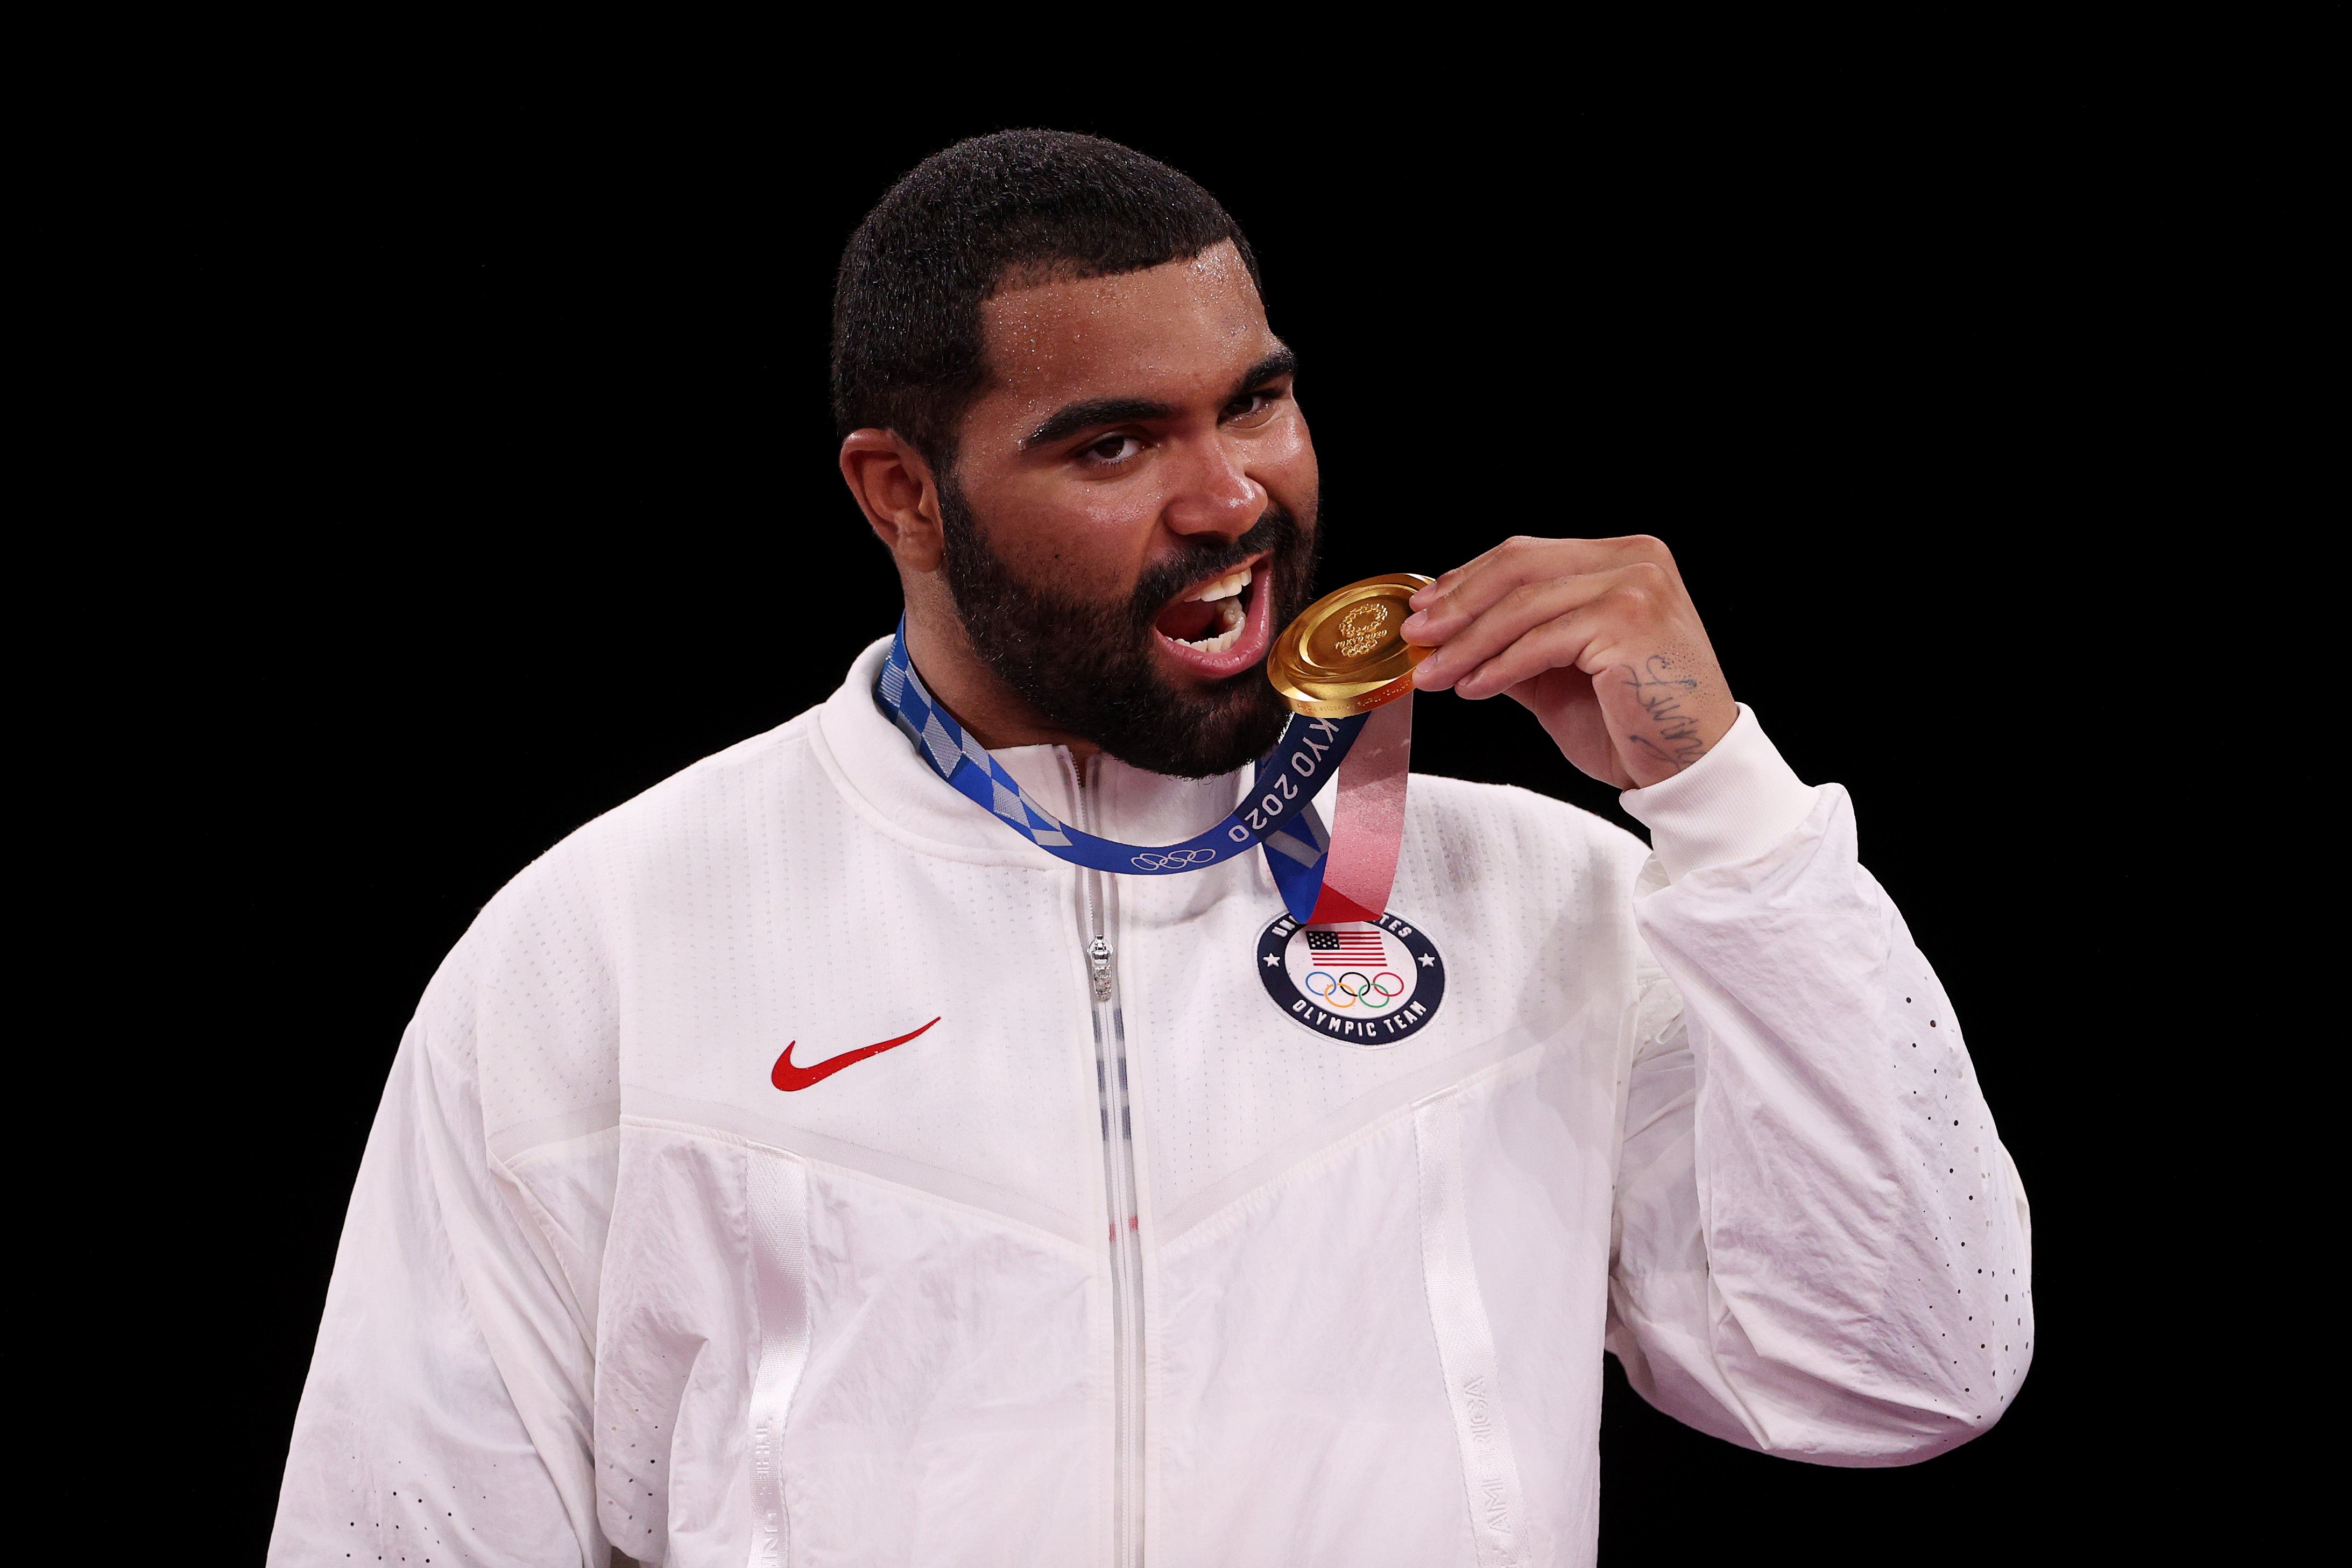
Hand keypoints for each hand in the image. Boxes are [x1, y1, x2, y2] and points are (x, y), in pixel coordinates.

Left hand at [1401, 535, 1735, 789]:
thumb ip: (1516, 645)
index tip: (1424, 606)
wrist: (1692, 767)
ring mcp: (1636, 586)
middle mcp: (1635, 559)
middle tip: (1416, 635)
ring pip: (1523, 605)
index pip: (1528, 555)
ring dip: (1467, 643)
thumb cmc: (1635, 724)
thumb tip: (1448, 635)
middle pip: (1519, 567)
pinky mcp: (1629, 621)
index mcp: (1624, 558)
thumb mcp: (1560, 674)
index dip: (1468, 579)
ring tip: (1432, 673)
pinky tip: (1472, 687)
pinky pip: (1541, 642)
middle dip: (1458, 604)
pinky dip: (1498, 666)